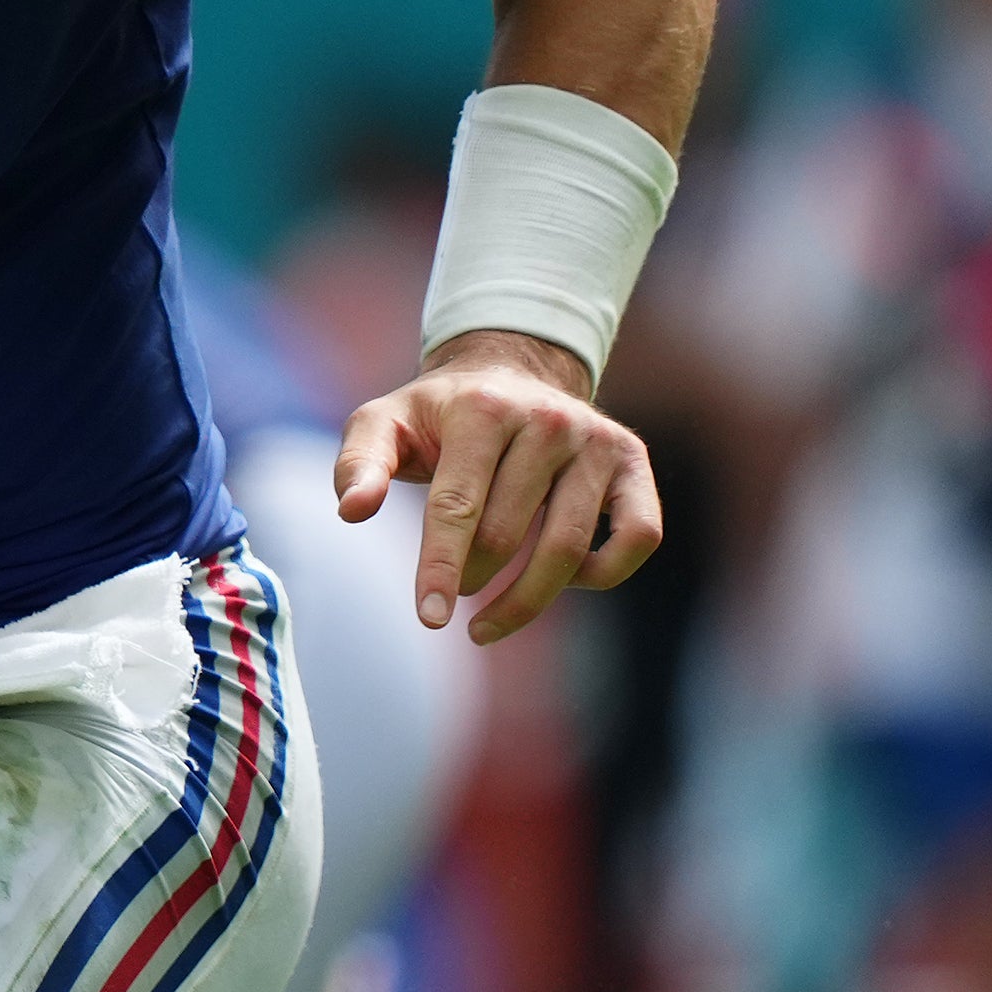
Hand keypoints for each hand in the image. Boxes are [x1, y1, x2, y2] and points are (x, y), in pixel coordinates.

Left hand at [334, 329, 661, 643]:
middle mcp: (548, 418)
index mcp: (482, 407)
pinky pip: (639, 538)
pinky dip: (601, 574)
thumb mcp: (384, 424)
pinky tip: (564, 579)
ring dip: (526, 599)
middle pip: (506, 534)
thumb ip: (359, 464)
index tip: (431, 618)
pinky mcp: (632, 461)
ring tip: (487, 620)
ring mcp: (597, 439)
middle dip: (472, 578)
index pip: (457, 505)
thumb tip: (352, 512)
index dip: (441, 568)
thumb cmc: (437, 415)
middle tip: (454, 592)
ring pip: (568, 548)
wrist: (509, 370)